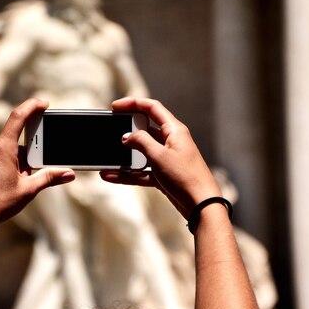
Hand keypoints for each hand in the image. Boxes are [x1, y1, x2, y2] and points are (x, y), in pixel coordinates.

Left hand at [0, 98, 74, 226]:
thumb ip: (49, 178)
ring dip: (5, 166)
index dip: (31, 107)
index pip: (18, 118)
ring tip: (6, 188)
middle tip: (23, 177)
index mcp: (3, 149)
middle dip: (20, 158)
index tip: (42, 103)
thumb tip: (68, 174)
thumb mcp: (28, 190)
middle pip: (10, 145)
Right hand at [100, 97, 220, 217]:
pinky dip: (128, 174)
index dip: (133, 103)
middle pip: (145, 130)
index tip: (115, 107)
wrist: (201, 205)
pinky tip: (112, 176)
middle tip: (110, 134)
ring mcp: (167, 159)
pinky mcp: (164, 175)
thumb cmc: (185, 177)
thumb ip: (141, 142)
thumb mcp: (159, 156)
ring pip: (141, 154)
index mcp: (174, 130)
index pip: (152, 108)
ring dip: (125, 157)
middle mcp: (171, 142)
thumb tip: (127, 137)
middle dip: (127, 133)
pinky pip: (142, 171)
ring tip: (107, 159)